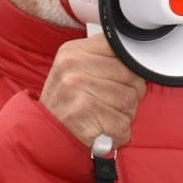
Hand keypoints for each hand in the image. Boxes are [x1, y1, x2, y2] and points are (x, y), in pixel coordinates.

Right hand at [40, 33, 147, 151]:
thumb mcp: (75, 71)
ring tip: (106, 117)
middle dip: (131, 93)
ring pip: (130, 101)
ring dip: (125, 115)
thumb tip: (138, 58)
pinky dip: (119, 133)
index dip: (131, 67)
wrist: (43, 134)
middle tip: (113, 103)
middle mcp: (74, 68)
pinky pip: (123, 124)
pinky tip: (105, 131)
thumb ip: (103, 59)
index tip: (123, 78)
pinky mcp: (85, 116)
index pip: (121, 49)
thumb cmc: (66, 104)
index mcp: (73, 52)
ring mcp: (78, 91)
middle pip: (131, 76)